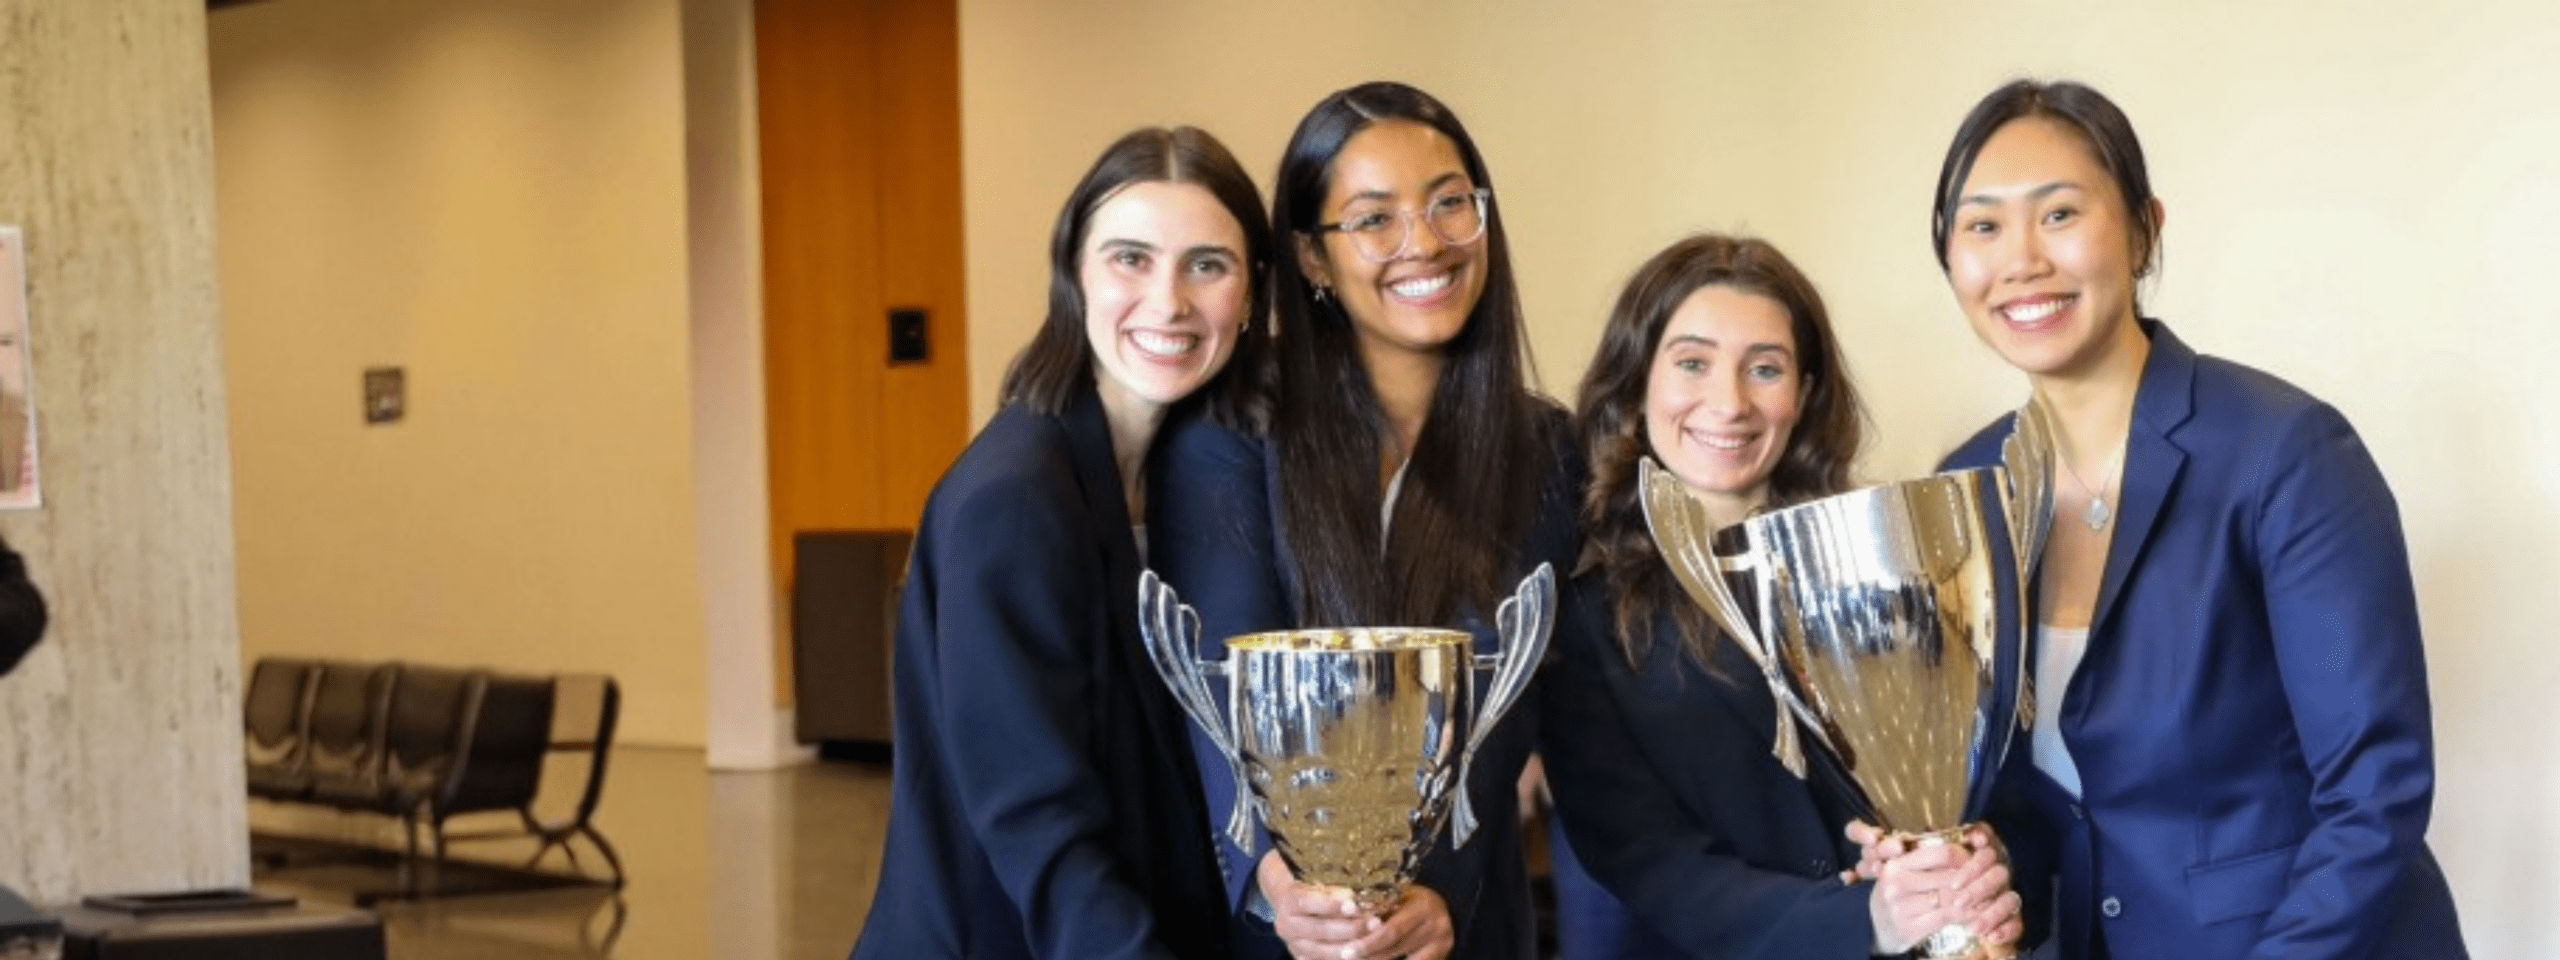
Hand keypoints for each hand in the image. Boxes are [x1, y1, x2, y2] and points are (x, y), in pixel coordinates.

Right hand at [1258, 851, 1454, 959]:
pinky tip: (1366, 953)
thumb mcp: (1312, 864)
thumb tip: (1361, 847)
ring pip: (1324, 950)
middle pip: (1320, 929)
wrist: (1283, 891)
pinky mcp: (1302, 956)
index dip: (1331, 904)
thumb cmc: (1305, 874)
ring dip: (1352, 946)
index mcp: (1287, 898)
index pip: (1308, 902)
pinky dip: (1345, 958)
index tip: (1355, 902)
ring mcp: (1294, 943)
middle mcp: (1286, 924)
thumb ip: (1331, 865)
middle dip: (1351, 927)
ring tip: (1375, 936)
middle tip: (1377, 920)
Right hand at [1847, 822, 2023, 955]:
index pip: (1942, 853)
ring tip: (1989, 898)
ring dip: (1974, 899)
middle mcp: (1896, 884)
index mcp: (1896, 864)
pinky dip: (1966, 915)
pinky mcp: (1909, 927)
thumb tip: (1968, 843)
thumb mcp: (1903, 872)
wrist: (1880, 929)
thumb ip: (1927, 858)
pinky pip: (1947, 917)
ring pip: (1951, 898)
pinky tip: (1976, 914)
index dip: (1964, 857)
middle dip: (1974, 880)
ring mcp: (1901, 907)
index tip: (1976, 862)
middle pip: (1950, 877)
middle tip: (1991, 882)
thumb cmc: (1898, 894)